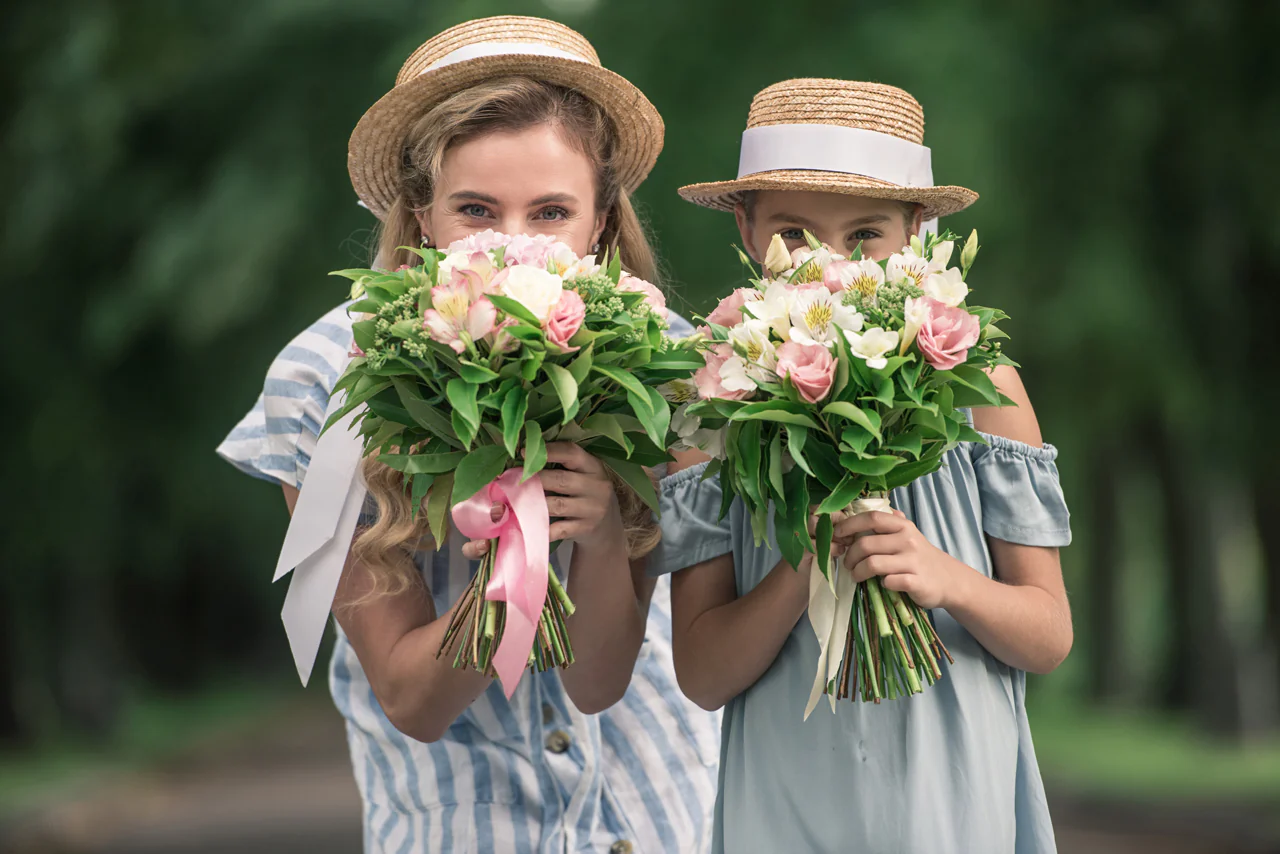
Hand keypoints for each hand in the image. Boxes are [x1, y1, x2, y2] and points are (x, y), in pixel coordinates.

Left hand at [459, 443, 621, 559]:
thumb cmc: (586, 493)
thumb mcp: (585, 474)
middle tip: (510, 479)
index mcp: (594, 467)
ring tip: (510, 500)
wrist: (607, 528)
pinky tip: (523, 525)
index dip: (547, 451)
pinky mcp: (584, 529)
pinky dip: (539, 528)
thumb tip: (524, 454)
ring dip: (531, 503)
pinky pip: (557, 529)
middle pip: (560, 480)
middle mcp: (596, 487)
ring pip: (555, 505)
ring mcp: (592, 510)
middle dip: (533, 479)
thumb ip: (564, 465)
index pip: (571, 453)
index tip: (521, 452)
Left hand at [832, 509, 963, 608]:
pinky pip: (889, 582)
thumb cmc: (920, 556)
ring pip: (873, 564)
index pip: (871, 518)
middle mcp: (908, 540)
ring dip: (858, 572)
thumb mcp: (908, 534)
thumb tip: (861, 508)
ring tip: (856, 575)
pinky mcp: (916, 582)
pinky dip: (881, 584)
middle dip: (850, 555)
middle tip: (847, 563)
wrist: (949, 580)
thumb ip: (887, 523)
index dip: (850, 525)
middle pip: (865, 544)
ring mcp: (913, 562)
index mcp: (903, 526)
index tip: (837, 535)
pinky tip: (882, 584)